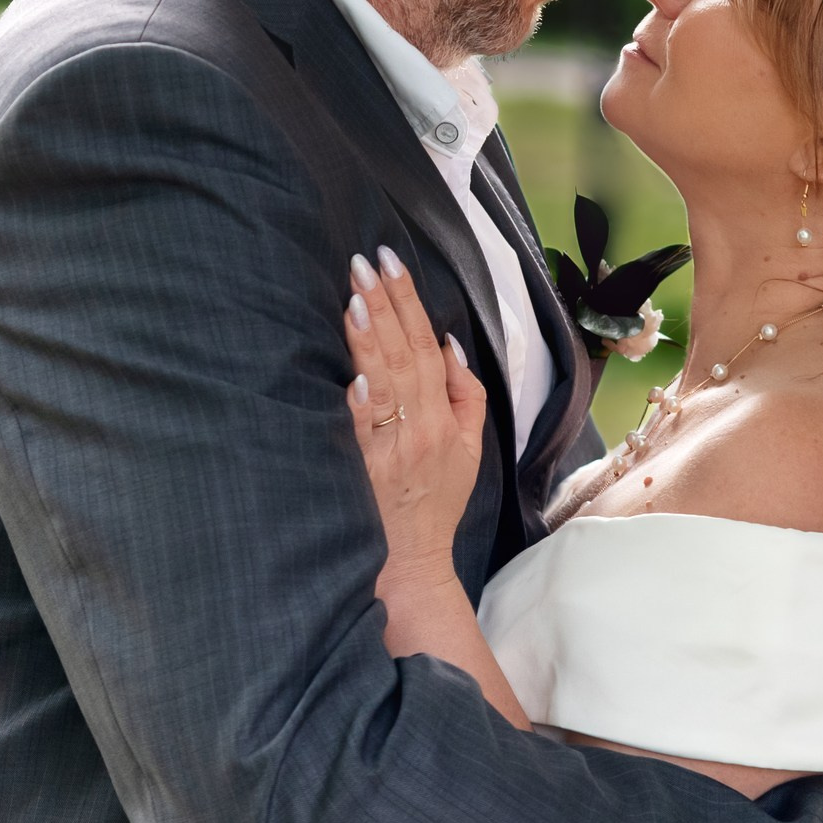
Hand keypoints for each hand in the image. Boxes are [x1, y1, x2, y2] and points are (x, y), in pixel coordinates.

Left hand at [343, 248, 487, 588]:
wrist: (412, 561)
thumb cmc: (435, 500)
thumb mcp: (470, 448)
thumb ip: (466, 394)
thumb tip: (449, 342)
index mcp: (445, 418)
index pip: (428, 346)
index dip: (410, 302)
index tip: (391, 262)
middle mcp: (421, 429)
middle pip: (405, 355)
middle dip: (386, 303)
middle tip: (365, 261)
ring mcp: (392, 451)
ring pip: (383, 385)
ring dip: (370, 339)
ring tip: (356, 296)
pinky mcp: (364, 473)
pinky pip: (363, 434)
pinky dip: (360, 404)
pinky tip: (352, 374)